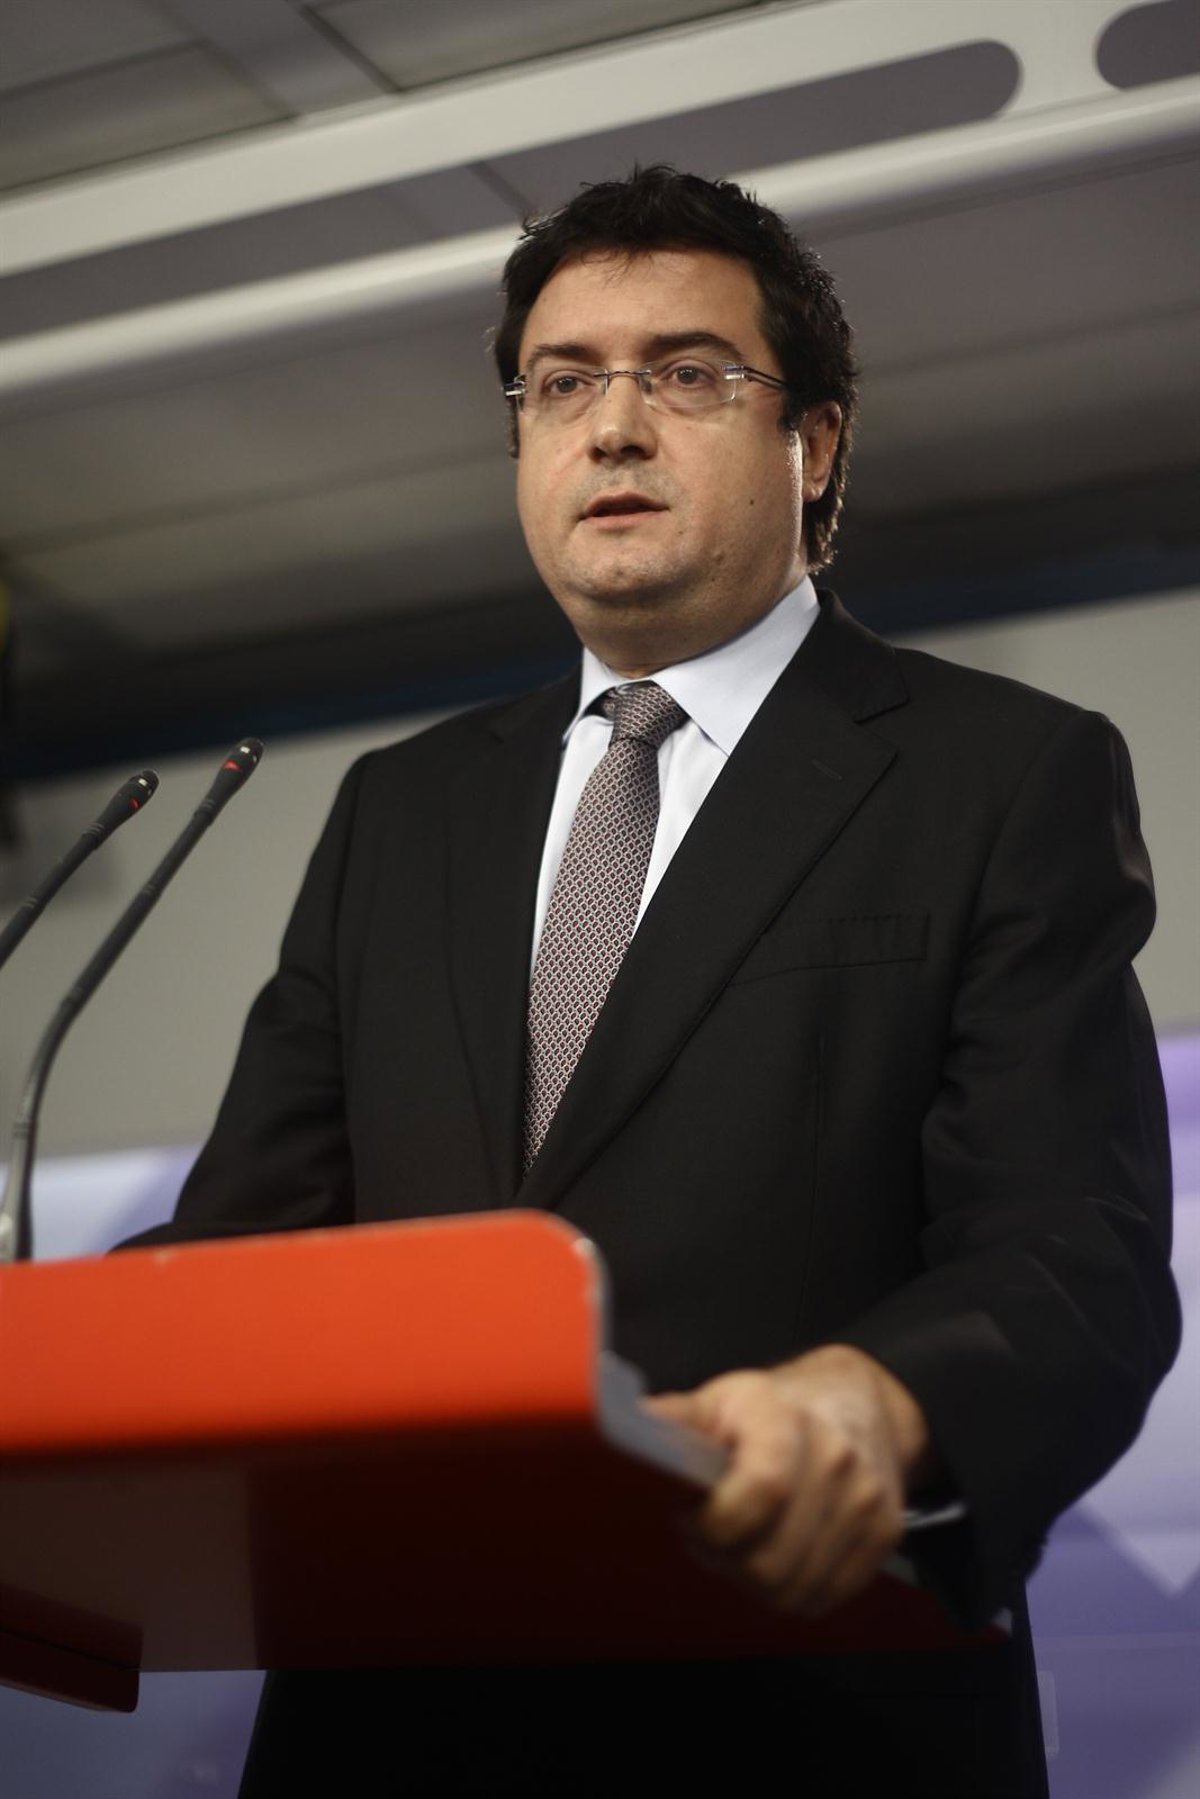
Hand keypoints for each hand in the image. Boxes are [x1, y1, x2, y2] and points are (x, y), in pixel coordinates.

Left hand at [646, 1344, 933, 1617]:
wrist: (858, 1401)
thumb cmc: (775, 1407)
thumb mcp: (720, 1399)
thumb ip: (674, 1422)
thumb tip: (613, 1422)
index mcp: (782, 1418)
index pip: (762, 1491)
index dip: (716, 1525)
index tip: (693, 1520)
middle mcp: (834, 1457)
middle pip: (772, 1559)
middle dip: (728, 1560)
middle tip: (715, 1536)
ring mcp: (864, 1498)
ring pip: (795, 1588)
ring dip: (758, 1580)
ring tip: (746, 1544)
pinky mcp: (884, 1532)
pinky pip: (826, 1596)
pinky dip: (795, 1589)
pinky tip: (780, 1553)